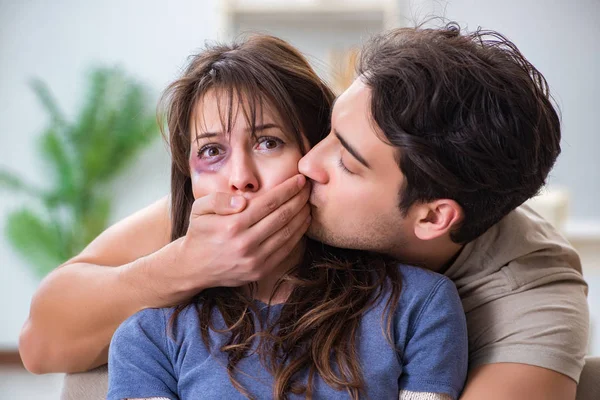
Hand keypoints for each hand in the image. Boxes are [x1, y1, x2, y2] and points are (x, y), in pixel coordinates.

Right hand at [164, 174, 310, 301]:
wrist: (194, 267)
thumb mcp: (199, 209)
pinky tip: (302, 222)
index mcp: (232, 225)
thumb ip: (218, 200)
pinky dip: (298, 234)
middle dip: (299, 199)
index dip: (287, 189)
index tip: (299, 179)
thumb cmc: (200, 232)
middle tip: (308, 188)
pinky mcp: (260, 271)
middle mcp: (245, 243)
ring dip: (301, 216)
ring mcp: (254, 260)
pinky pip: (285, 249)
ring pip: (287, 233)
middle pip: (281, 216)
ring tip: (308, 202)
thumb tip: (242, 200)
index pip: (268, 202)